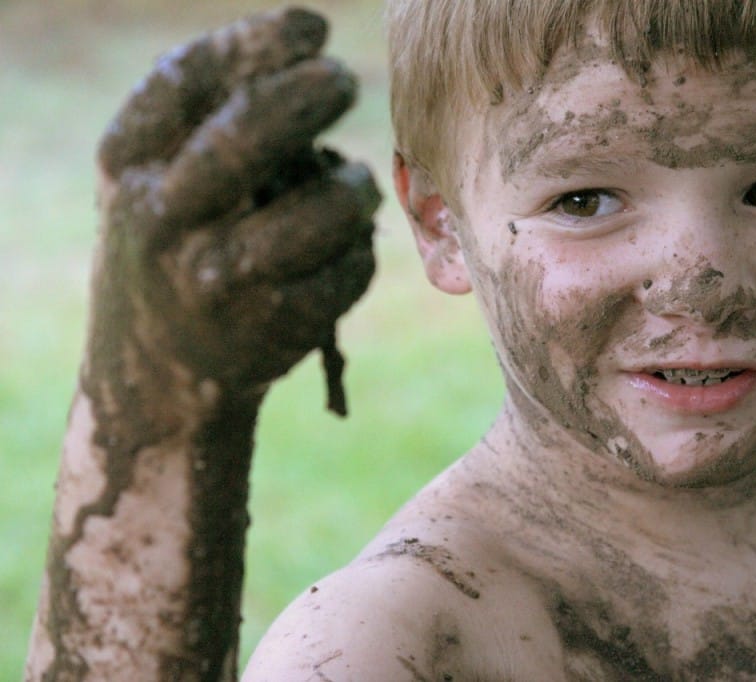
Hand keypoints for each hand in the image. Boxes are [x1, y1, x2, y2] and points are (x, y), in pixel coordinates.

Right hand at [89, 7, 376, 417]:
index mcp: (127, 167)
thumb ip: (207, 119)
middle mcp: (164, 221)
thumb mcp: (157, 176)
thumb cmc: (173, 241)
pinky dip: (358, 249)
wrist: (156, 365)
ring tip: (354, 185)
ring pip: (319, 214)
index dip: (255, 46)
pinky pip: (348, 268)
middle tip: (343, 78)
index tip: (311, 27)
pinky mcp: (272, 327)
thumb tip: (310, 56)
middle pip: (243, 142)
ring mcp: (218, 280)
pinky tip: (343, 248)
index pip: (185, 85)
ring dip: (353, 188)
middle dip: (307, 98)